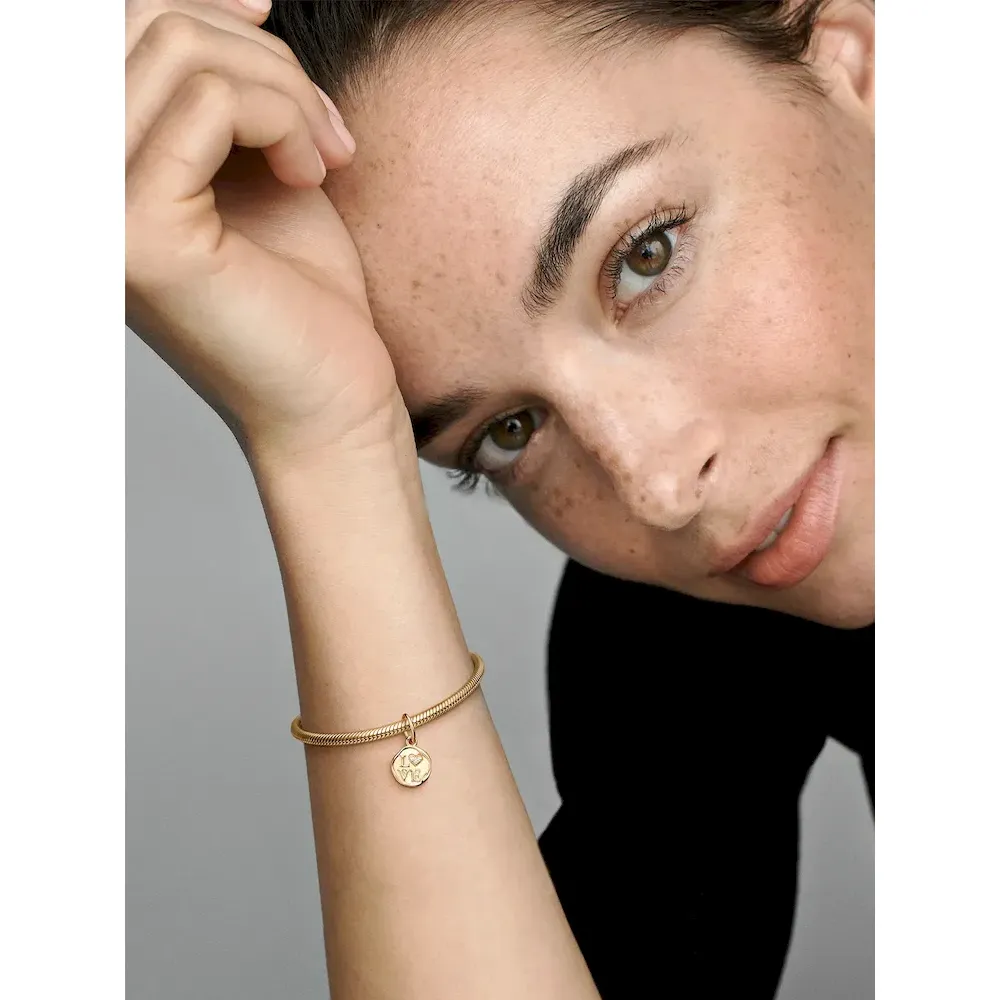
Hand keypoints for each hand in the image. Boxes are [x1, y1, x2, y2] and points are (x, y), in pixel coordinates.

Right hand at [126, 0, 404, 455]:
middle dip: (260, 54)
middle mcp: (70, 184)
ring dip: (285, 90)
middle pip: (144, 22)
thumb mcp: (253, 162)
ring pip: (181, 51)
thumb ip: (215, 88)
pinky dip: (287, 120)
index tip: (264, 15)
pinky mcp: (141, 233)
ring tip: (325, 154)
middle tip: (324, 127)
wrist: (332, 392)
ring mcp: (92, 209)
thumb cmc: (301, 290)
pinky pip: (212, 104)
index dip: (194, 2)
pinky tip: (314, 175)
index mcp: (92, 165)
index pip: (111, 26)